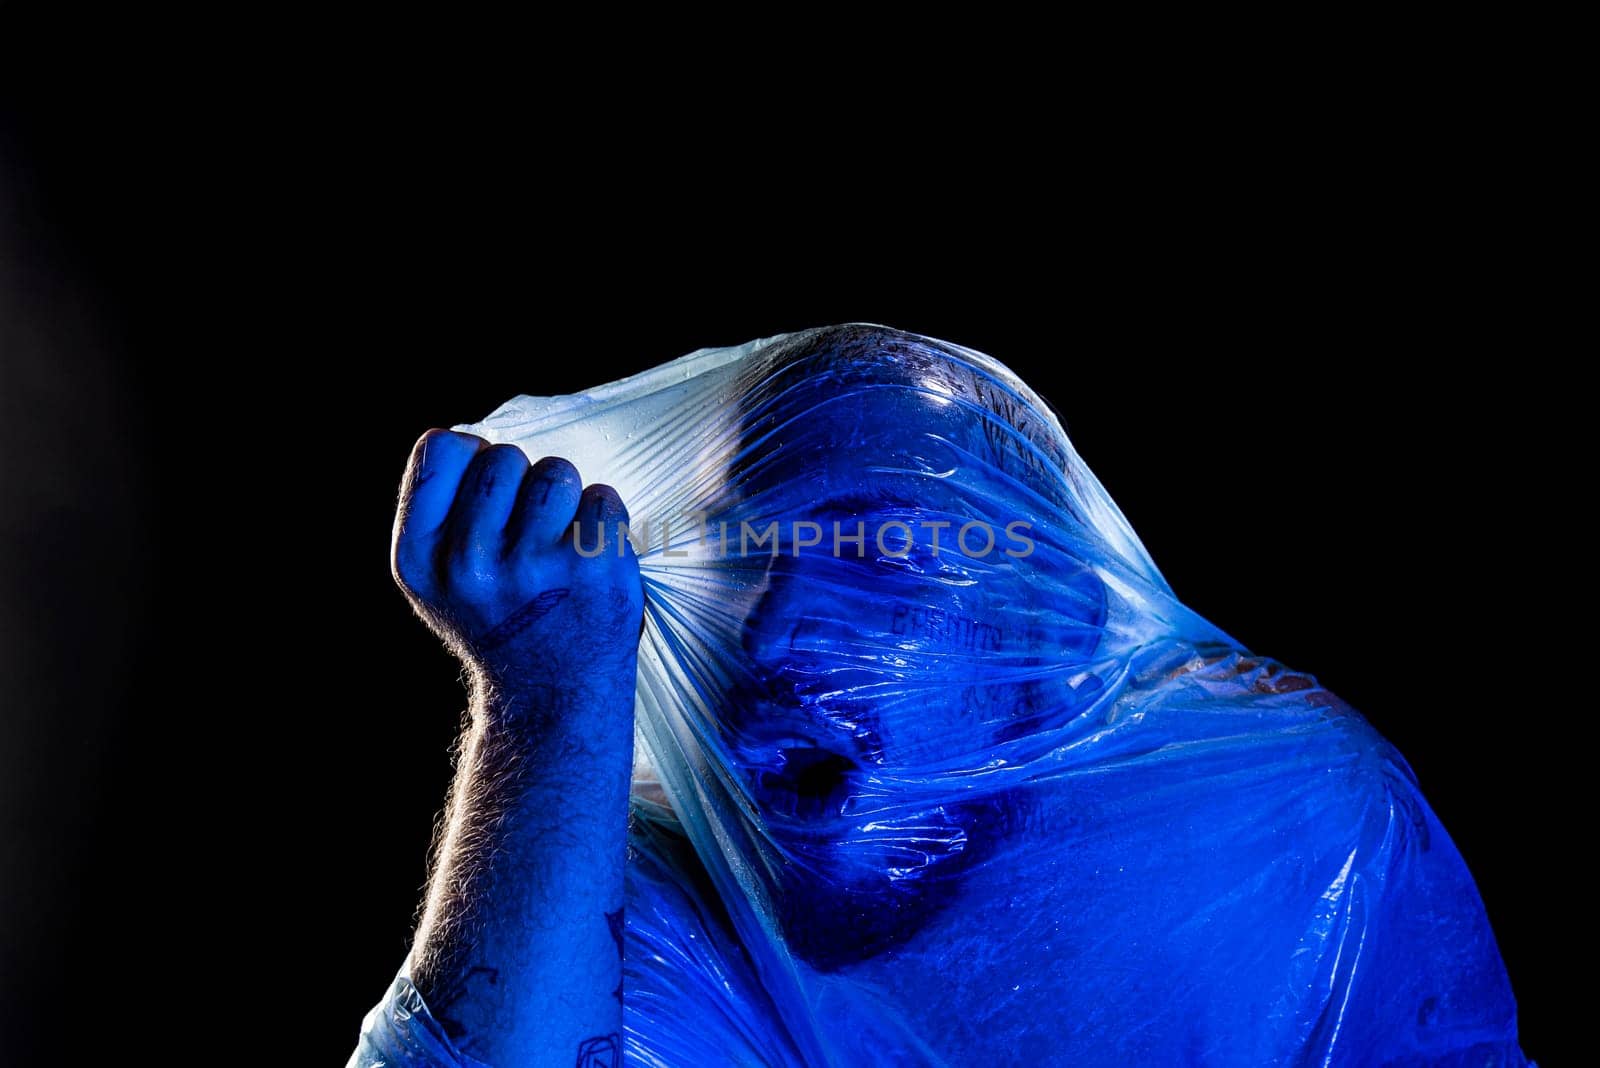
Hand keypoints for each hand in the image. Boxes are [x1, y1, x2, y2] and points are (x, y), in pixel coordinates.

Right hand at [390, 429, 643, 702]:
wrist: (551, 694)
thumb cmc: (500, 616)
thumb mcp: (440, 575)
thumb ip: (439, 507)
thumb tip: (463, 437)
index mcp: (420, 557)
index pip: (440, 447)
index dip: (472, 459)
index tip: (488, 499)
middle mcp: (469, 563)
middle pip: (504, 457)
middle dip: (522, 484)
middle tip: (527, 538)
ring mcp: (533, 567)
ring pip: (556, 471)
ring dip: (565, 500)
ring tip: (558, 548)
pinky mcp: (592, 570)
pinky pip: (602, 498)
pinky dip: (603, 522)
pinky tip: (588, 563)